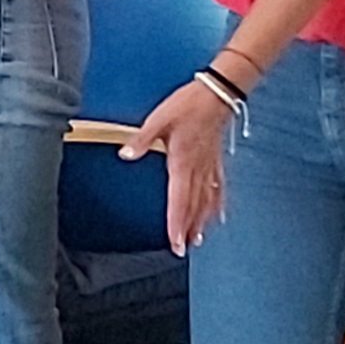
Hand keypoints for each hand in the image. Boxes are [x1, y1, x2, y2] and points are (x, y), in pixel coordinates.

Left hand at [126, 80, 231, 251]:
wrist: (217, 94)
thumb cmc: (188, 105)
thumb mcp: (158, 119)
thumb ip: (142, 139)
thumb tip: (126, 155)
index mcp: (182, 162)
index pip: (179, 199)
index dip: (177, 222)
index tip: (175, 241)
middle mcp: (198, 169)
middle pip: (193, 205)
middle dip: (187, 228)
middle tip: (182, 249)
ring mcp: (209, 166)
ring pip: (206, 200)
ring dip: (202, 221)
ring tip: (197, 240)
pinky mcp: (216, 161)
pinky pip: (218, 188)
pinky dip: (217, 204)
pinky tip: (218, 216)